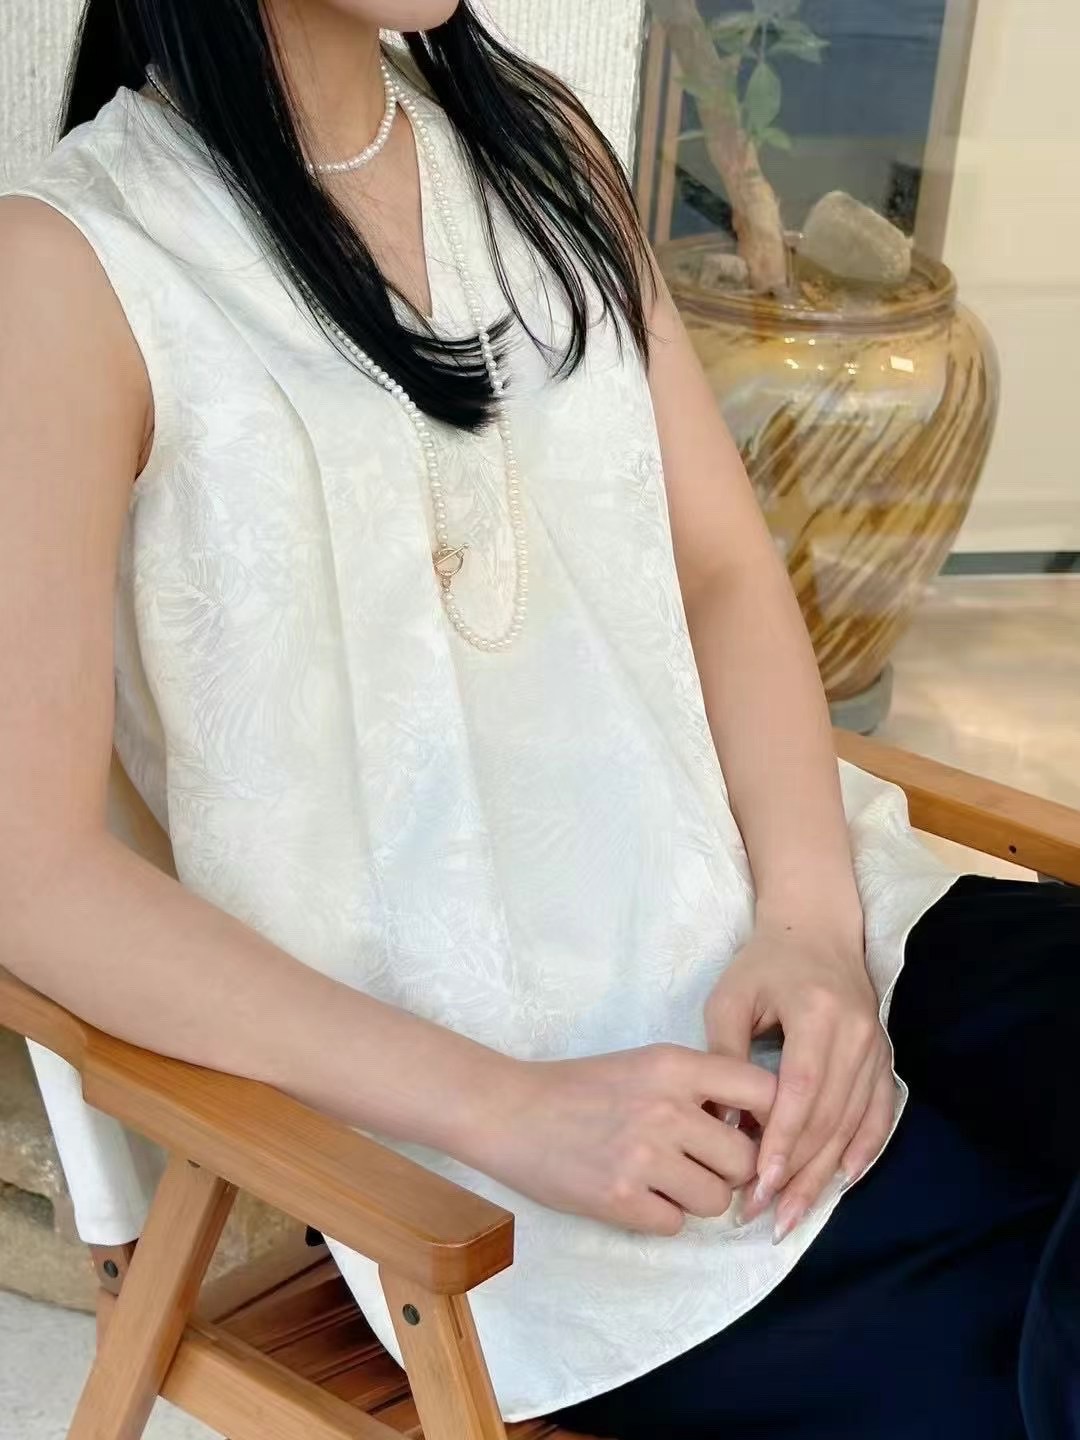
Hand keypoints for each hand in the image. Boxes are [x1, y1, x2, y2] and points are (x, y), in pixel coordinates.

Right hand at [469, 1045, 775, 1234]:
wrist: (511, 1112)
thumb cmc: (582, 1088)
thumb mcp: (646, 1065)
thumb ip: (699, 1086)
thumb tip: (758, 1125)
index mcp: (675, 1066)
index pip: (764, 1091)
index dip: (771, 1119)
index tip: (753, 1131)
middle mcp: (666, 1108)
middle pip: (747, 1159)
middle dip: (729, 1169)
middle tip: (697, 1163)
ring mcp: (644, 1156)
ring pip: (716, 1200)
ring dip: (697, 1198)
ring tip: (662, 1179)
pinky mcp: (621, 1198)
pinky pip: (676, 1225)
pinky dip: (661, 1217)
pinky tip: (636, 1194)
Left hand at [704, 921, 894, 1241]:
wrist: (815, 928)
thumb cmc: (763, 962)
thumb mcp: (730, 998)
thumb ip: (724, 1056)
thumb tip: (720, 1122)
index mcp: (817, 1012)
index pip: (802, 1089)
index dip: (782, 1140)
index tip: (759, 1183)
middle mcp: (856, 1033)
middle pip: (829, 1116)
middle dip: (797, 1171)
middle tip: (764, 1214)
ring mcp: (876, 1046)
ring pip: (853, 1123)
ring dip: (823, 1173)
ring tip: (793, 1213)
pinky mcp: (884, 1057)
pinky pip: (880, 1113)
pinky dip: (864, 1149)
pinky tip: (843, 1181)